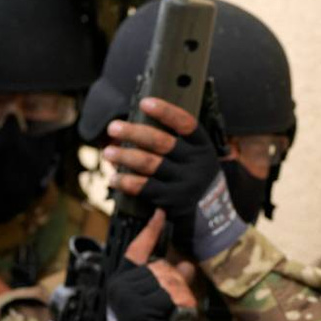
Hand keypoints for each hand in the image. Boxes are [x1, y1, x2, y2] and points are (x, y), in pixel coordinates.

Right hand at [84, 210, 195, 320]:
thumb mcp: (154, 307)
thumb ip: (168, 284)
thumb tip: (187, 264)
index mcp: (121, 281)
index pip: (137, 250)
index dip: (150, 232)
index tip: (159, 214)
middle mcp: (122, 284)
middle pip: (164, 268)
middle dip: (178, 285)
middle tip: (174, 308)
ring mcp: (129, 296)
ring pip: (171, 283)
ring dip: (180, 299)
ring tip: (170, 318)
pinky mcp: (138, 308)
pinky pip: (172, 299)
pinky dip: (179, 310)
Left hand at [105, 98, 244, 259]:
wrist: (212, 217)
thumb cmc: (197, 181)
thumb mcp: (199, 159)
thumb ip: (178, 143)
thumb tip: (138, 128)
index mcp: (203, 147)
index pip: (185, 123)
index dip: (165, 111)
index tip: (145, 103)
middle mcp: (196, 163)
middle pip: (161, 142)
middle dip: (134, 133)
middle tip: (114, 128)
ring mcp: (185, 183)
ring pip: (149, 164)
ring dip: (125, 156)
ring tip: (108, 153)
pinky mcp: (173, 201)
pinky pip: (145, 187)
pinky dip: (126, 182)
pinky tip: (114, 178)